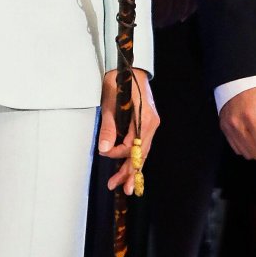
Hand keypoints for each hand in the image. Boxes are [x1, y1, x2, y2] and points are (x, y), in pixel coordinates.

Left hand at [98, 67, 158, 194]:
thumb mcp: (110, 103)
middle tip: (121, 188)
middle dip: (130, 171)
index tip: (104, 154)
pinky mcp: (146, 124)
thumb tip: (104, 150)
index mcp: (144, 118)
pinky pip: (141, 145)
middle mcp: (151, 124)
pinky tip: (127, 169)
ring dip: (131, 167)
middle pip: (141, 153)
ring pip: (141, 151)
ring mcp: (150, 124)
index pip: (133, 146)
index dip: (118, 154)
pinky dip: (133, 157)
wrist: (130, 68)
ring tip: (122, 185)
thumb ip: (108, 127)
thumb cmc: (119, 82)